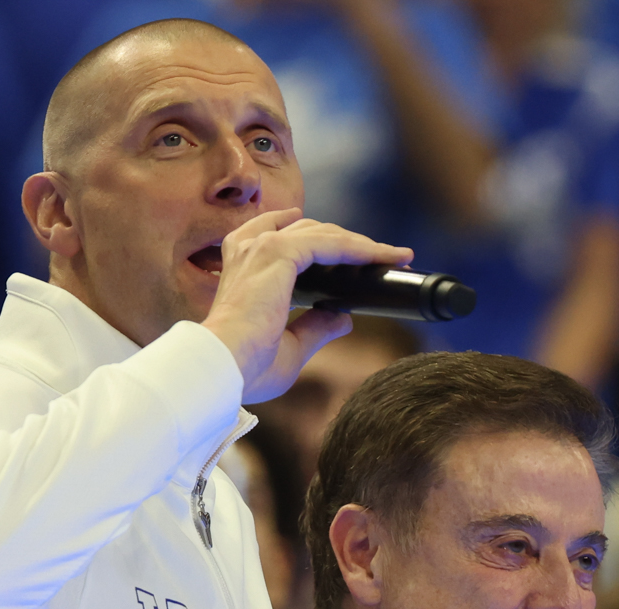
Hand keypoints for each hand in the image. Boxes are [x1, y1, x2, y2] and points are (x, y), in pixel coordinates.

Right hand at [202, 208, 412, 403]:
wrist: (223, 367)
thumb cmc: (244, 366)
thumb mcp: (289, 347)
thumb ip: (315, 328)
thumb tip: (343, 317)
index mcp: (244, 268)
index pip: (286, 238)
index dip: (322, 241)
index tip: (353, 253)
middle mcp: (250, 250)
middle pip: (310, 231)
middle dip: (349, 242)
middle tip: (384, 256)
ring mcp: (262, 248)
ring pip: (325, 233)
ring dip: (363, 244)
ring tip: (395, 255)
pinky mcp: (278, 253)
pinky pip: (331, 243)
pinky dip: (361, 249)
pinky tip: (384, 258)